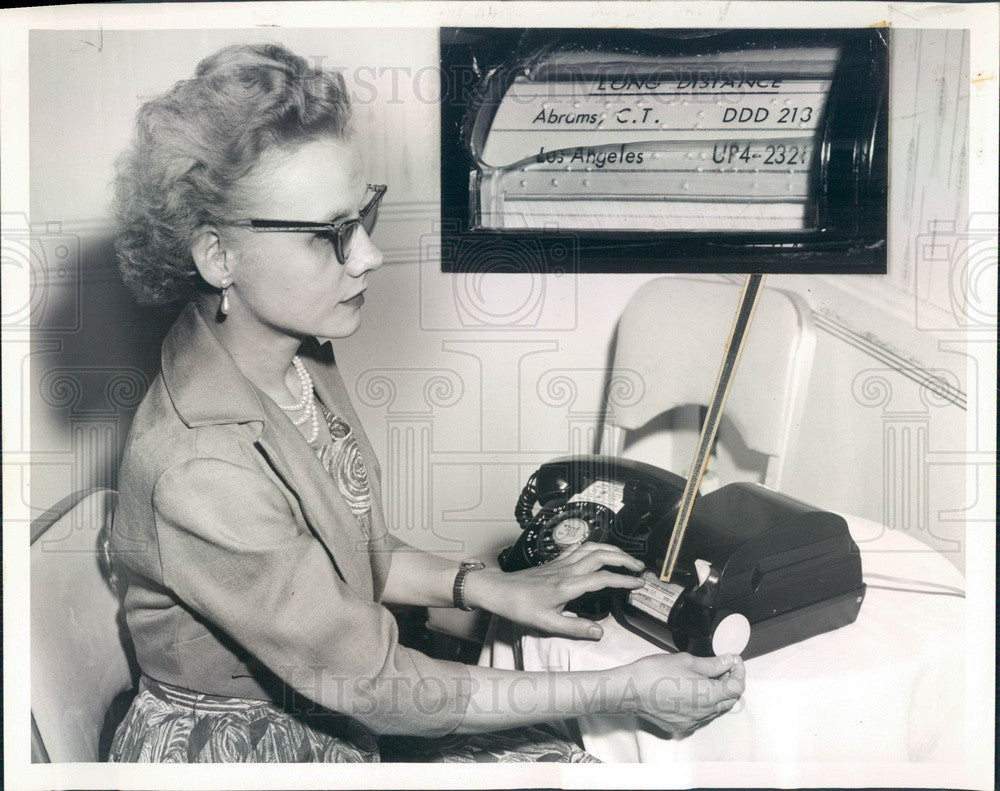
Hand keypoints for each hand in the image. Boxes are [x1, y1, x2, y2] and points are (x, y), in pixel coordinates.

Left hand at [464, 542, 645, 638]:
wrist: (499, 590)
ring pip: (591, 547)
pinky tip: (599, 552)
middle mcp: (567, 570)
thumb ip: (575, 628)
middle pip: (602, 555)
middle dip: (624, 559)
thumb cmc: (520, 608)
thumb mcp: (547, 624)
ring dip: (612, 550)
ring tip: (626, 559)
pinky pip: (579, 548)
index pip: (603, 578)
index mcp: (568, 586)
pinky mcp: (555, 561)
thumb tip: (599, 633)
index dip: (624, 580)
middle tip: (640, 569)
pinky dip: (595, 547)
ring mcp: (561, 563)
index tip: (639, 584)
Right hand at [622, 652, 745, 736]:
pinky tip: (691, 690)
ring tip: (706, 676)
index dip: (739, 671)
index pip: (737, 686)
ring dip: (717, 694)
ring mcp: (693, 722)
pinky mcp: (681, 726)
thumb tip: (728, 662)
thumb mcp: (687, 660)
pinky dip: (703, 703)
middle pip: (729, 700)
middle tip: (723, 666)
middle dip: (730, 682)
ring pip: (715, 709)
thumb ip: (712, 663)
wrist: (630, 691)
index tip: (733, 660)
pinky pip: (700, 716)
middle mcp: (704, 713)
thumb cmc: (654, 673)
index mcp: (709, 695)